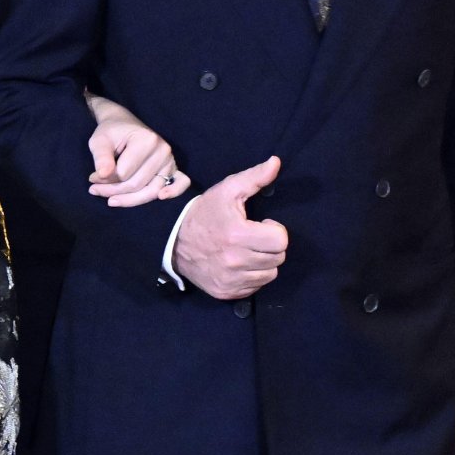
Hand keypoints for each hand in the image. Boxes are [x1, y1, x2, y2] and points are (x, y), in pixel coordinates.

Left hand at [86, 100, 190, 207]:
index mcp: (146, 140)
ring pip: (151, 191)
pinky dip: (174, 192)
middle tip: (95, 190)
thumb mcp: (99, 141)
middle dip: (113, 191)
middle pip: (136, 185)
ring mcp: (170, 160)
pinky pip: (180, 183)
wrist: (123, 123)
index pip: (124, 173)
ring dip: (129, 200)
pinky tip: (161, 197)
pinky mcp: (173, 168)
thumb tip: (102, 176)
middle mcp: (162, 150)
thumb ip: (100, 157)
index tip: (92, 177)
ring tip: (110, 200)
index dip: (105, 180)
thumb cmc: (111, 132)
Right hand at [173, 156, 286, 299]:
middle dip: (271, 246)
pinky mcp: (226, 292)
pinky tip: (240, 264)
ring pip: (270, 274)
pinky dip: (252, 276)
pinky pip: (255, 288)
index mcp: (237, 235)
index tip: (262, 225)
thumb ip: (254, 177)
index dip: (274, 230)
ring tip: (249, 250)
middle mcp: (235, 261)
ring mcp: (230, 280)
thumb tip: (276, 162)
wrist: (173, 242)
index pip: (280, 240)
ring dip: (264, 262)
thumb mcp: (227, 190)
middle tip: (255, 237)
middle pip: (278, 258)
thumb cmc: (204, 214)